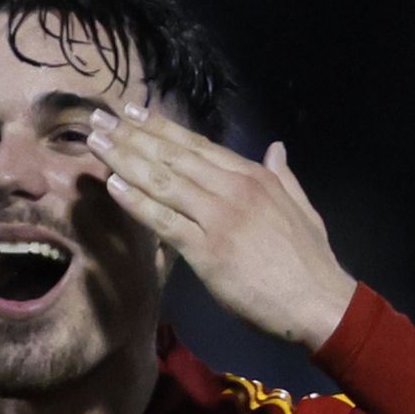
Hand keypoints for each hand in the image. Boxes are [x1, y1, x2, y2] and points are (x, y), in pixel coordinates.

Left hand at [87, 107, 357, 350]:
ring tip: (95, 143)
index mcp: (253, 177)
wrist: (318, 300)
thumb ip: (283, 176)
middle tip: (100, 118)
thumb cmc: (309, 262)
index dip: (162, 128)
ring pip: (164, 181)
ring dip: (125, 160)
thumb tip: (276, 148)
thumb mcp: (301, 207)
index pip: (198, 146)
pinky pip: (165, 221)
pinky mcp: (209, 251)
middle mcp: (233, 189)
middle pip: (174, 156)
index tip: (134, 113)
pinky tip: (114, 186)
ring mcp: (219, 218)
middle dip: (133, 136)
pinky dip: (138, 202)